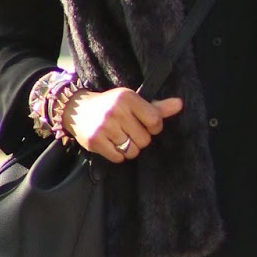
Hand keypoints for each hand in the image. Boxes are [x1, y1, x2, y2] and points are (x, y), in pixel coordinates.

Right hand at [63, 86, 182, 163]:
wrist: (77, 109)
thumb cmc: (111, 105)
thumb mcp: (132, 101)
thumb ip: (157, 107)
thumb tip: (180, 104)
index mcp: (128, 97)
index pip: (155, 122)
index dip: (153, 127)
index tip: (143, 124)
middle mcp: (116, 110)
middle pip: (145, 140)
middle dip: (139, 139)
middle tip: (127, 131)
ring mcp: (105, 126)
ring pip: (133, 151)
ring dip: (129, 148)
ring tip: (119, 137)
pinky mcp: (95, 141)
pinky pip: (119, 158)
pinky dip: (117, 155)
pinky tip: (110, 143)